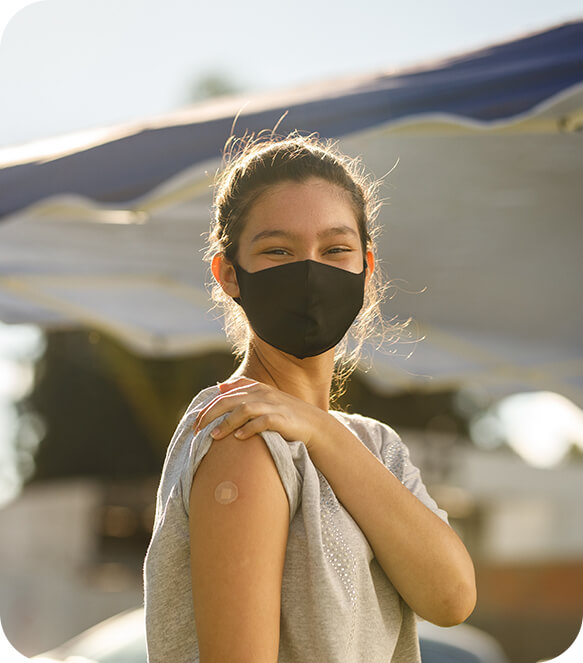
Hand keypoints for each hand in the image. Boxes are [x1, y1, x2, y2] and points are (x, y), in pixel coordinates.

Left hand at [194, 377, 328, 449]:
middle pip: (230, 400)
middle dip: (211, 413)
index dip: (209, 406)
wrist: (315, 426)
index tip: (196, 420)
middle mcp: (263, 395)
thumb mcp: (265, 399)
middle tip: (198, 428)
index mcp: (257, 389)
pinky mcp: (282, 419)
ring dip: (226, 423)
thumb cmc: (286, 415)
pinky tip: (238, 438)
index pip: (227, 394)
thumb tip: (220, 386)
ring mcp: (273, 406)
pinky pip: (262, 422)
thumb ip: (244, 392)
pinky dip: (248, 429)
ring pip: (243, 410)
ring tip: (213, 436)